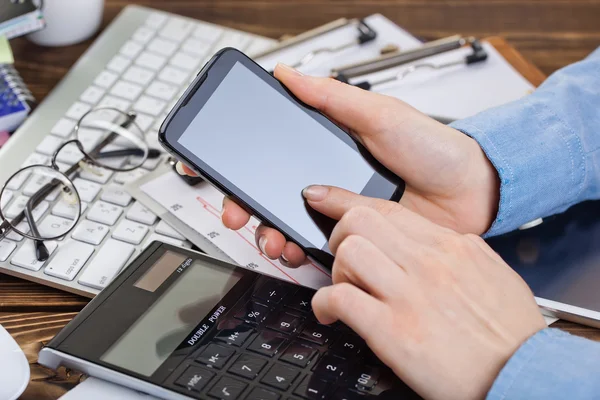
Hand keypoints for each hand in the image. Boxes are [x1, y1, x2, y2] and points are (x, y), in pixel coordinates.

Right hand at [177, 63, 499, 265]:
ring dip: (269, 234)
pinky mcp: (355, 242)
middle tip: (237, 214)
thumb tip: (288, 74)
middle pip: (270, 197)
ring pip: (289, 227)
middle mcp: (328, 182)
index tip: (214, 172)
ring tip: (271, 238)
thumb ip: (332, 98)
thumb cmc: (433, 148)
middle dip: (245, 208)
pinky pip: (319, 251)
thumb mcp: (379, 115)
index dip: (239, 167)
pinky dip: (300, 255)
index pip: (269, 157)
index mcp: (327, 151)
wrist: (470, 192)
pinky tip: (297, 252)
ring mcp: (340, 214)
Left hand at [311, 203, 545, 399]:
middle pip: (360, 221)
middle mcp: (429, 262)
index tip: (333, 210)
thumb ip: (462, 252)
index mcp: (453, 246)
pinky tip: (330, 315)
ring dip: (335, 271)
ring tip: (343, 289)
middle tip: (343, 260)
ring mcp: (410, 294)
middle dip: (340, 237)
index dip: (350, 206)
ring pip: (348, 252)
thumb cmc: (512, 333)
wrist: (526, 375)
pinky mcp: (394, 330)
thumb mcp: (494, 275)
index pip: (388, 209)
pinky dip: (324, 305)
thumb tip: (436, 243)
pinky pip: (340, 299)